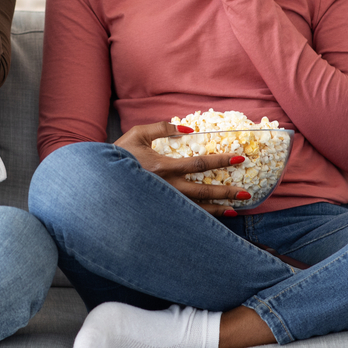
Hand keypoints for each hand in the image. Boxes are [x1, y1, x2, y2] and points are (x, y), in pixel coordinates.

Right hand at [114, 121, 253, 215]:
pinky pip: (185, 217)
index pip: (199, 164)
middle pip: (204, 191)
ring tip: (236, 210)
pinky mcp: (160, 211)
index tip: (239, 158)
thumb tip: (188, 129)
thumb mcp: (138, 133)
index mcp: (163, 167)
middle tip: (247, 192)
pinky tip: (215, 220)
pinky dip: (202, 219)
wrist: (100, 180)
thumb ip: (163, 127)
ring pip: (197, 209)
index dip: (221, 161)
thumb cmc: (119, 154)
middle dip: (227, 192)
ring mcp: (164, 203)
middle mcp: (167, 188)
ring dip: (218, 210)